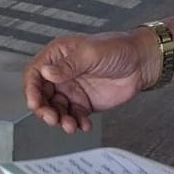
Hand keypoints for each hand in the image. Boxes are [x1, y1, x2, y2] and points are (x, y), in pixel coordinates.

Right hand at [24, 29, 154, 133]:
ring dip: (60, 119)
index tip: (35, 103)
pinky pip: (73, 116)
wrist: (142, 63)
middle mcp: (61, 73)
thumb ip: (69, 65)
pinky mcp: (84, 103)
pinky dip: (76, 123)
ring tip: (70, 125)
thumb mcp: (91, 53)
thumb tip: (46, 72)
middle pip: (42, 95)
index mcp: (58, 56)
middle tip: (52, 118)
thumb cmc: (118, 48)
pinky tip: (84, 124)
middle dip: (44, 109)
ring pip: (56, 109)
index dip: (31, 89)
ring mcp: (72, 89)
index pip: (35, 73)